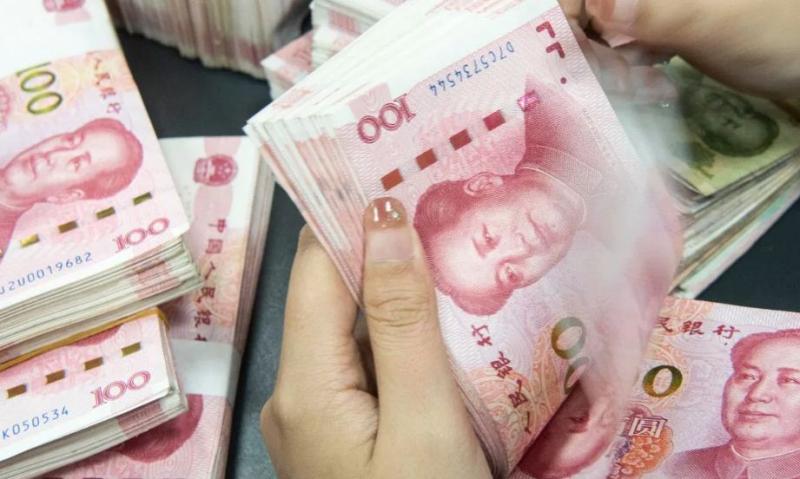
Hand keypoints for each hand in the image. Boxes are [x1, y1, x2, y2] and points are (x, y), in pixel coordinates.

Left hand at [261, 198, 491, 478]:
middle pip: (333, 301)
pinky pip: (369, 369)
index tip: (401, 174)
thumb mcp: (425, 423)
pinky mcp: (342, 434)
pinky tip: (448, 335)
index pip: (316, 272)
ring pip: (356, 334)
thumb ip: (404, 325)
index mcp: (304, 388)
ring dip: (402, 302)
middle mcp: (297, 397)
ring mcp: (318, 419)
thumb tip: (384, 223)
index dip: (352, 219)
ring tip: (460, 265)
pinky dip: (405, 345)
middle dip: (386, 255)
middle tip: (448, 215)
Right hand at [563, 0, 799, 98]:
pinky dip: (630, 76)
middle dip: (591, 53)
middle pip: (586, 15)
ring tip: (647, 91)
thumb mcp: (722, 22)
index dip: (563, 19)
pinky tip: (656, 91)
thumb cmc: (779, 32)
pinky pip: (624, 52)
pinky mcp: (660, 30)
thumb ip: (662, 12)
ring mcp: (649, 9)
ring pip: (601, 37)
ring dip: (611, 72)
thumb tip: (600, 5)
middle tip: (621, 84)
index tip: (569, 60)